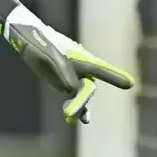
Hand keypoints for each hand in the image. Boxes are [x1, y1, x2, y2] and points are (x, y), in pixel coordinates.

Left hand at [6, 23, 134, 123]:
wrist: (27, 38)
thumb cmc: (41, 42)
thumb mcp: (50, 55)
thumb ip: (62, 71)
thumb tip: (72, 89)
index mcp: (82, 58)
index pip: (101, 69)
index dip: (114, 76)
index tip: (130, 84)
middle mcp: (82, 69)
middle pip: (87, 88)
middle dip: (83, 101)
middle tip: (77, 115)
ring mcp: (73, 77)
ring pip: (80, 96)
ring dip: (79, 107)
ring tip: (79, 119)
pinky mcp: (62, 84)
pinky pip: (70, 98)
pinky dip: (72, 107)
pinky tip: (74, 119)